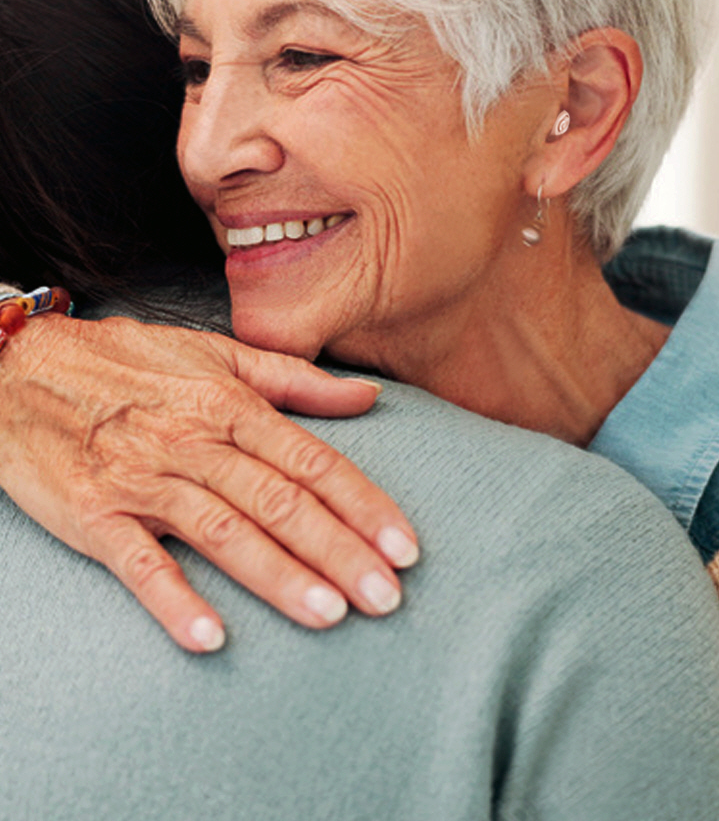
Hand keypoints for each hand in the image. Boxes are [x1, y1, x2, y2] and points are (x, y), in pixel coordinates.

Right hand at [0, 313, 418, 651]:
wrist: (22, 367)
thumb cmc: (131, 362)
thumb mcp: (219, 355)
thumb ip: (297, 379)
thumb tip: (369, 397)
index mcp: (231, 407)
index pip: (313, 463)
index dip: (364, 505)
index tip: (406, 546)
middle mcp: (195, 444)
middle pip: (280, 503)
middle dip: (340, 552)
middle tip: (387, 598)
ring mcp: (144, 482)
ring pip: (224, 532)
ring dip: (279, 577)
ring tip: (330, 615)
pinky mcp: (96, 516)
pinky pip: (138, 564)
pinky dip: (174, 600)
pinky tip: (212, 638)